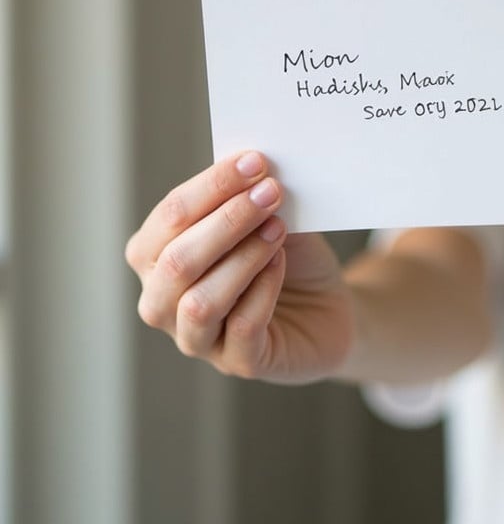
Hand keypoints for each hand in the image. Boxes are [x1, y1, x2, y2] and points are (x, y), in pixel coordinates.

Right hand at [125, 151, 353, 382]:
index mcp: (156, 256)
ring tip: (277, 228)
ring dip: (243, 257)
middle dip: (225, 221)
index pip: (169, 217)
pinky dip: (262, 290)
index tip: (255, 161)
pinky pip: (240, 328)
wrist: (327, 307)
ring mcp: (196, 339)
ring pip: (200, 302)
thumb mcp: (268, 219)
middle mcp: (163, 301)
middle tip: (269, 192)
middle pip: (176, 262)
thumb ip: (251, 198)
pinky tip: (280, 263)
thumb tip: (253, 166)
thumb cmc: (286, 257)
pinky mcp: (237, 363)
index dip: (211, 185)